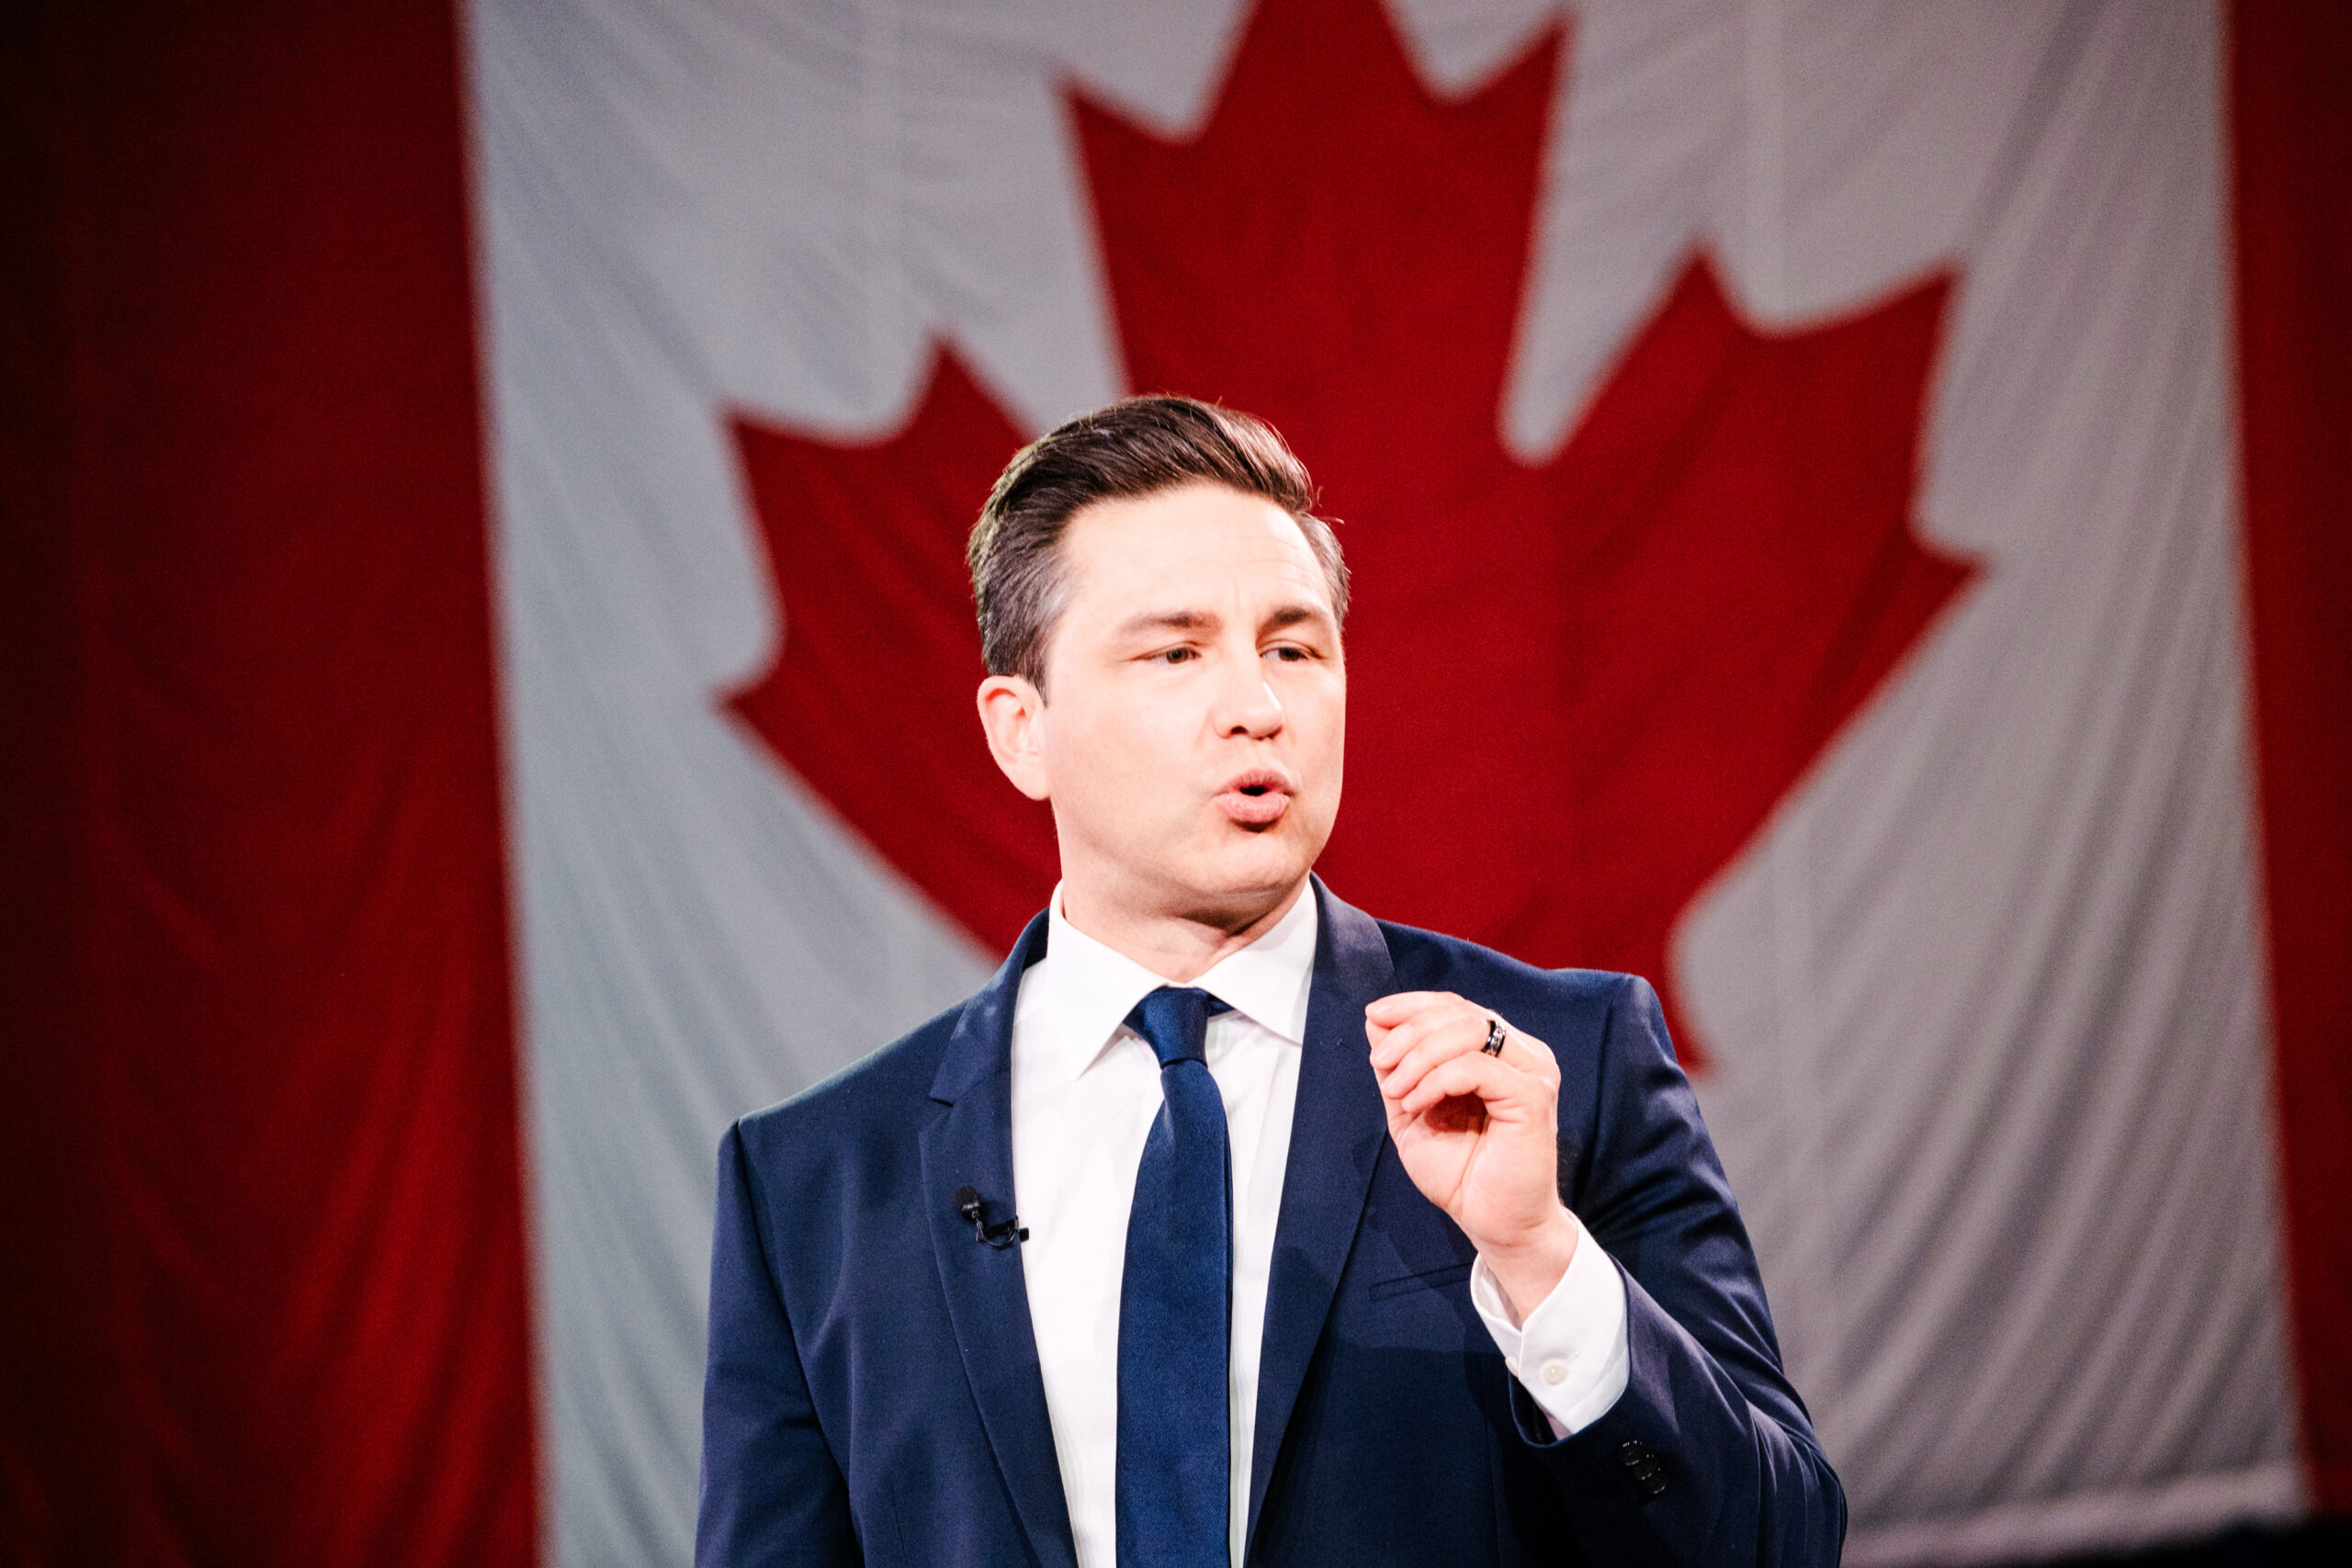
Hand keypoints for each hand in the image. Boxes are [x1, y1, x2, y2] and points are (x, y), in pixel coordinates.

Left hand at [1367, 992, 1576, 1318]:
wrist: (1492, 1223)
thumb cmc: (1460, 1172)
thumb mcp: (1411, 1108)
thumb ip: (1397, 1065)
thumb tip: (1375, 1018)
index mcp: (1499, 1051)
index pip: (1455, 1005)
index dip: (1412, 1004)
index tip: (1374, 1015)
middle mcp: (1522, 1053)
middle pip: (1459, 1012)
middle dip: (1408, 1032)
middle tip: (1380, 1065)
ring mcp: (1532, 1072)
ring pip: (1468, 1031)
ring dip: (1418, 1057)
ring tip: (1398, 1092)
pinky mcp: (1533, 1097)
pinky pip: (1476, 1067)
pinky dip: (1436, 1080)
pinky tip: (1417, 1105)